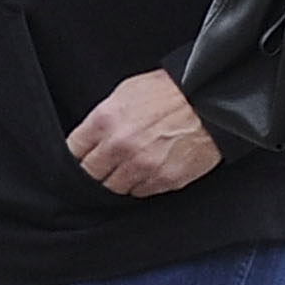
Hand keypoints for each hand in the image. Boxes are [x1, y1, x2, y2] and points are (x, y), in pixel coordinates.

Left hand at [67, 69, 221, 195]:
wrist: (210, 100)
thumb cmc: (171, 91)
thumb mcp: (127, 92)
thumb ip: (104, 118)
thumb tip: (91, 138)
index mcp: (105, 120)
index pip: (73, 152)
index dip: (79, 154)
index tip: (85, 155)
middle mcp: (120, 146)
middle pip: (91, 175)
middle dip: (97, 169)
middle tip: (108, 163)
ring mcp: (142, 165)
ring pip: (115, 188)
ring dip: (120, 179)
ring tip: (133, 164)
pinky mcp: (164, 179)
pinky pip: (141, 192)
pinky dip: (143, 184)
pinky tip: (152, 168)